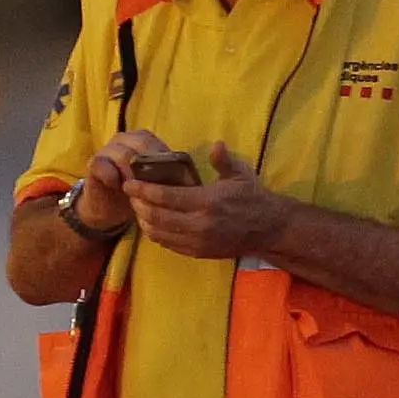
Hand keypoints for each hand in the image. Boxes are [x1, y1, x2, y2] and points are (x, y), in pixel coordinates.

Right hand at [68, 127, 184, 236]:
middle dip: (150, 167)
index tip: (175, 182)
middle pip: (141, 144)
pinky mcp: (94, 162)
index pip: (157, 144)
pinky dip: (112, 177)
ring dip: (132, 174)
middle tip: (156, 188)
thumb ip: (172, 178)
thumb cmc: (139, 193)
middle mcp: (125, 139)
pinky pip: (102, 164)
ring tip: (138, 191)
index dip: (166, 161)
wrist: (110, 207)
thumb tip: (192, 184)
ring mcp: (107, 149)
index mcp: (144, 140)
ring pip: (122, 154)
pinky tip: (118, 187)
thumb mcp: (158, 185)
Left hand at [126, 142, 298, 262]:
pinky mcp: (198, 252)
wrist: (269, 229)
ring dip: (144, 220)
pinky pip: (168, 244)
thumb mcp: (240, 174)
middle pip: (156, 216)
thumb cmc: (253, 198)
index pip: (165, 196)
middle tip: (130, 193)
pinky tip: (151, 222)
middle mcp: (199, 224)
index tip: (129, 181)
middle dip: (138, 204)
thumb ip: (223, 160)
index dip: (143, 189)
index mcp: (207, 202)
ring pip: (158, 233)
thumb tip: (216, 145)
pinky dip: (155, 234)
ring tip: (137, 206)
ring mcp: (197, 241)